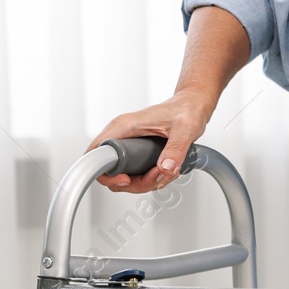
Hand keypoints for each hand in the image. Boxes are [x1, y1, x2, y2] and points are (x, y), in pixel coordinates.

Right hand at [86, 93, 212, 194]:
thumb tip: (165, 169)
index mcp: (124, 127)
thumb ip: (175, 150)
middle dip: (134, 183)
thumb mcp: (185, 130)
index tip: (126, 178)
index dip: (106, 173)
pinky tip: (165, 171)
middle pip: (111, 172)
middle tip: (156, 176)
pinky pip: (135, 173)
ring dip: (145, 182)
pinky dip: (150, 178)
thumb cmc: (186, 110)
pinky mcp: (137, 151)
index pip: (95, 153)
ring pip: (125, 175)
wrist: (193, 105)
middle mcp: (122, 135)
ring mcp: (129, 144)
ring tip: (165, 172)